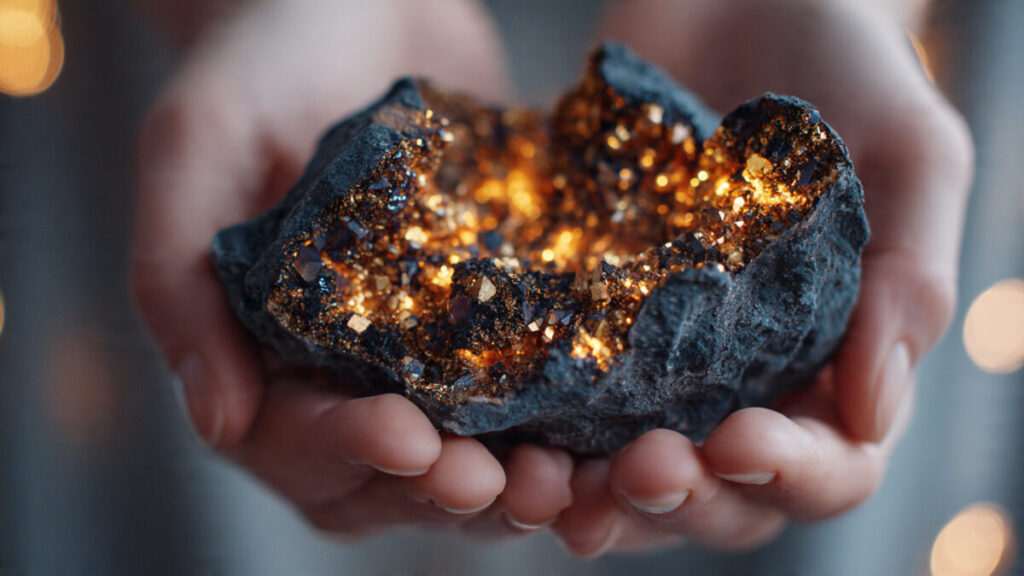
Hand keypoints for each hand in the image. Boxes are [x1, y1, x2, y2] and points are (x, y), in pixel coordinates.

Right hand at [133, 0, 572, 536]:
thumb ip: (177, 280)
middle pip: (387, 473)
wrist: (365, 0)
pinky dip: (569, 425)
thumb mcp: (196, 147)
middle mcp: (342, 367)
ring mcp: (426, 349)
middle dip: (443, 487)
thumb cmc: (263, 59)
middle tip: (500, 484)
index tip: (408, 440)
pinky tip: (615, 425)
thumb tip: (214, 423)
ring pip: (467, 451)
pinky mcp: (498, 320)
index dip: (344, 450)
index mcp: (257, 347)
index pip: (290, 436)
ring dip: (515, 482)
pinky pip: (533, 390)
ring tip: (565, 482)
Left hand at [553, 0, 972, 555]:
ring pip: (629, 460)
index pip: (833, 461)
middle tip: (640, 472)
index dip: (791, 476)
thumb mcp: (909, 154)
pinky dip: (529, 423)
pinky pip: (556, 388)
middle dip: (684, 498)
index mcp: (841, 356)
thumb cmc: (840, 57)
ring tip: (556, 482)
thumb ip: (912, 278)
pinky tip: (496, 427)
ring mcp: (660, 348)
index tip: (739, 441)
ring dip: (596, 490)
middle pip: (721, 487)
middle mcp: (747, 372)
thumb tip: (873, 413)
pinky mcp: (586, 309)